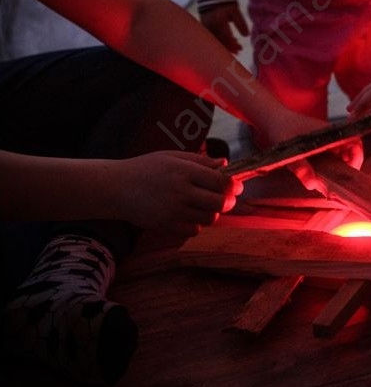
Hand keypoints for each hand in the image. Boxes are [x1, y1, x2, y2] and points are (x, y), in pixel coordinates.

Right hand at [119, 150, 242, 240]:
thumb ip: (200, 161)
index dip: (233, 185)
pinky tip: (188, 214)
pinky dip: (196, 223)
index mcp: (184, 171)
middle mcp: (181, 192)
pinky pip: (194, 229)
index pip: (221, 182)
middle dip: (228, 201)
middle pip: (220, 203)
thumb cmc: (146, 168)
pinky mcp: (166, 226)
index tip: (236, 186)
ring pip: (209, 218)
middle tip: (226, 198)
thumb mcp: (173, 157)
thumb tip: (225, 165)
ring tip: (203, 204)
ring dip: (212, 212)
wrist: (117, 188)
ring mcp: (174, 211)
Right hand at [200, 3, 248, 53]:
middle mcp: (211, 26)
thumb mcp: (235, 10)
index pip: (227, 38)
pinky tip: (228, 40)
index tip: (240, 48)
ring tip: (235, 46)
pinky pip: (212, 36)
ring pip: (216, 40)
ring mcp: (206, 26)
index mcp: (219, 21)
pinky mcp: (204, 26)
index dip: (234, 45)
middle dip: (230, 47)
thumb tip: (246, 35)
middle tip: (239, 50)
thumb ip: (241, 23)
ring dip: (225, 45)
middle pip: (220, 42)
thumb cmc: (226, 1)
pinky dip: (219, 40)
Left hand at [262, 110, 363, 192]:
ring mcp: (326, 145)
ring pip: (340, 162)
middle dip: (347, 172)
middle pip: (350, 155)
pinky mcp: (319, 152)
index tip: (349, 171)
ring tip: (327, 188)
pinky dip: (328, 174)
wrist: (273, 120)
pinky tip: (317, 182)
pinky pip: (330, 164)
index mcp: (330, 133)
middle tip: (337, 187)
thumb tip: (312, 184)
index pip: (355, 142)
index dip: (357, 157)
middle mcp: (332, 139)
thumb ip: (301, 167)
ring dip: (337, 175)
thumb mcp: (289, 151)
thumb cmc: (282, 130)